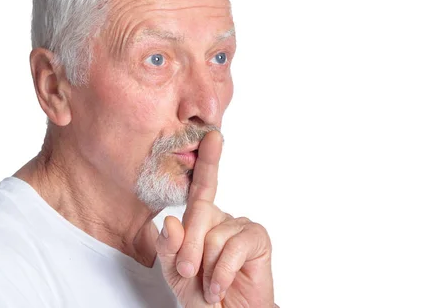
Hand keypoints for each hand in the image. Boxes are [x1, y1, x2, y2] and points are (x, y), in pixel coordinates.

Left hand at [156, 131, 274, 306]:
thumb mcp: (176, 274)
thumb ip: (169, 249)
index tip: (212, 136)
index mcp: (202, 221)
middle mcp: (222, 218)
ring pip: (214, 235)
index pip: (200, 188)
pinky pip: (233, 246)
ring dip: (207, 268)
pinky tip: (221, 286)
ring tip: (211, 285)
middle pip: (199, 213)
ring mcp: (241, 226)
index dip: (207, 161)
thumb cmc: (203, 295)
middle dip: (189, 248)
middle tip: (188, 273)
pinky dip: (221, 271)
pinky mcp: (258, 238)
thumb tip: (170, 222)